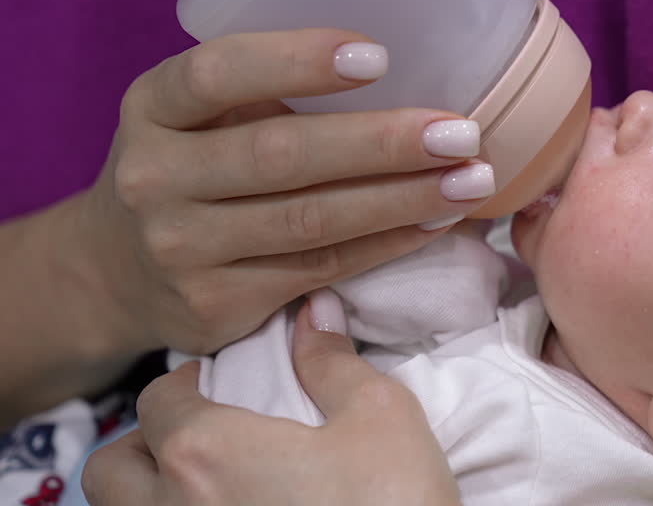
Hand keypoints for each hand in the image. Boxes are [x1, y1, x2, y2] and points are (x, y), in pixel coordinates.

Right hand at [77, 29, 493, 356]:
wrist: (115, 273)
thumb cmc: (189, 167)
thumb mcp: (197, 115)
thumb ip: (266, 90)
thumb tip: (409, 64)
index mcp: (153, 107)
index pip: (218, 73)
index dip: (297, 62)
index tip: (379, 55)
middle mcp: (156, 177)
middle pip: (280, 155)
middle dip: (381, 143)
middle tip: (460, 131)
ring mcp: (182, 248)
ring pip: (311, 220)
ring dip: (403, 199)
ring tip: (470, 179)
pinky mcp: (216, 304)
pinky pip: (322, 267)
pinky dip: (389, 243)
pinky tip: (438, 221)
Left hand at [83, 292, 460, 505]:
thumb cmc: (393, 502)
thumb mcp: (381, 414)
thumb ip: (334, 361)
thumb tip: (314, 314)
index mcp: (205, 452)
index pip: (157, 400)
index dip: (187, 384)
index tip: (220, 384)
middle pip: (110, 470)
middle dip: (145, 444)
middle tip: (200, 437)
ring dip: (152, 492)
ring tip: (212, 485)